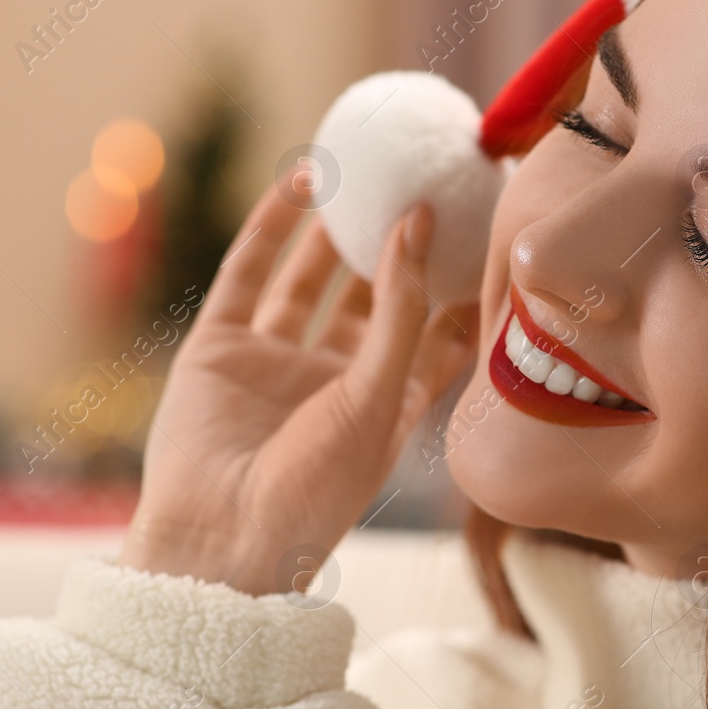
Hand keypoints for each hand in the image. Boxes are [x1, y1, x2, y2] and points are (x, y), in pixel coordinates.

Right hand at [118, 176, 477, 593]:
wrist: (217, 542)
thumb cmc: (314, 491)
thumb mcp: (376, 398)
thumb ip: (401, 311)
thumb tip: (421, 220)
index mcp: (387, 405)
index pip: (435, 332)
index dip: (459, 281)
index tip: (489, 222)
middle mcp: (333, 381)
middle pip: (374, 296)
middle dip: (397, 243)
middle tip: (427, 177)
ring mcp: (275, 363)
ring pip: (310, 278)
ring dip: (334, 226)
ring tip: (363, 166)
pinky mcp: (220, 349)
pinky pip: (247, 274)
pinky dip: (269, 228)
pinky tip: (297, 182)